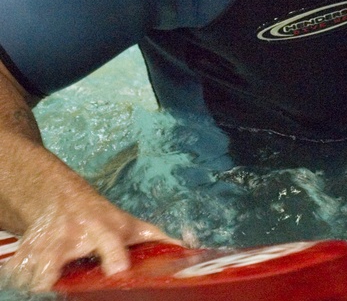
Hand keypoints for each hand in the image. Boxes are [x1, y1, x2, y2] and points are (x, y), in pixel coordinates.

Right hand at [1, 201, 178, 291]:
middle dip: (49, 277)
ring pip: (29, 271)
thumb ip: (156, 238)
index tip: (117, 270)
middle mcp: (69, 237)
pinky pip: (16, 272)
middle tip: (51, 287)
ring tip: (43, 287)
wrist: (58, 199)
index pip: (109, 242)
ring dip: (34, 281)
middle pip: (53, 262)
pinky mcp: (24, 253)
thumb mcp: (129, 224)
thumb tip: (188, 248)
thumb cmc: (101, 216)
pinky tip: (28, 283)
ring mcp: (43, 245)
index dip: (113, 256)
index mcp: (101, 229)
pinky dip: (20, 278)